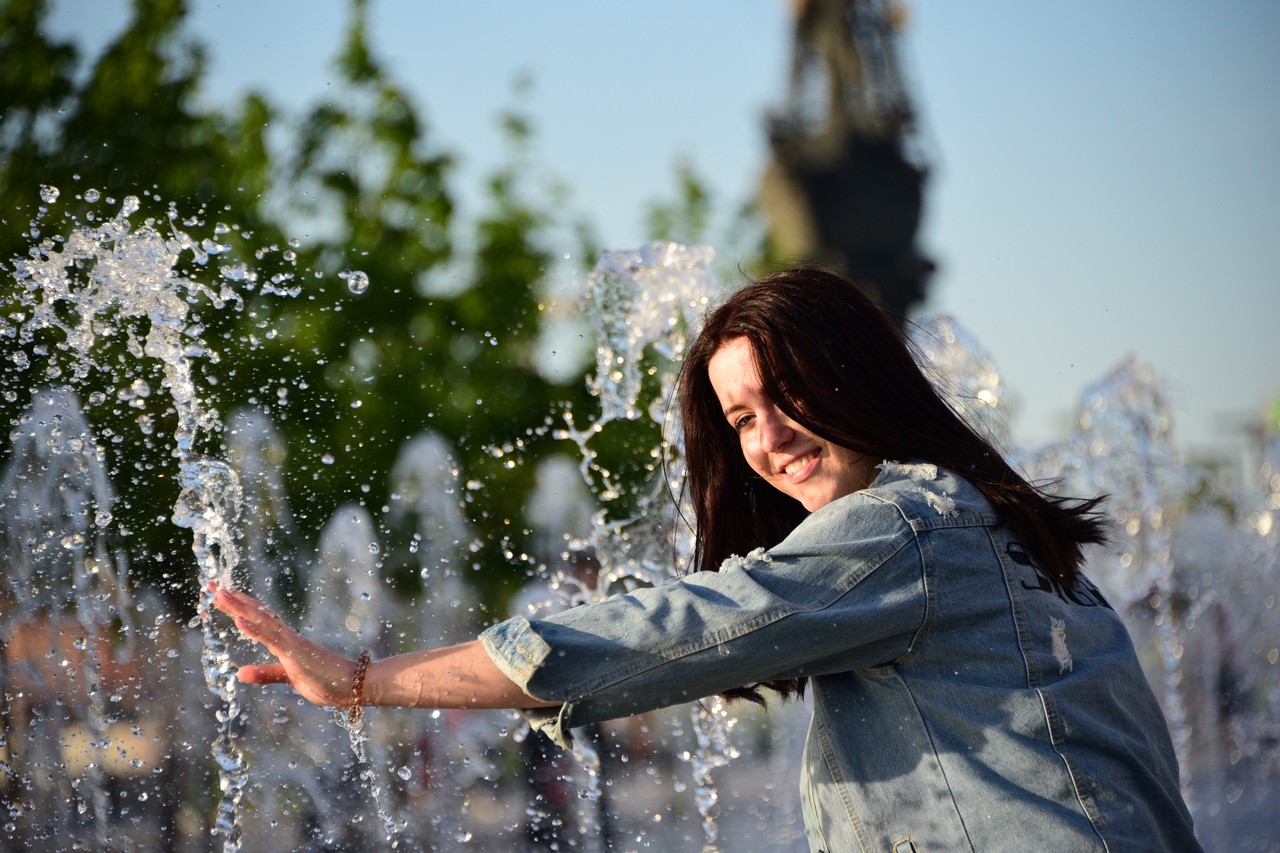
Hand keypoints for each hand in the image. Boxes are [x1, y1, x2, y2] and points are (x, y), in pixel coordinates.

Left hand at [210, 583, 359, 709]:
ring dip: (240, 607)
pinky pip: (272, 639)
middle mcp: (287, 637)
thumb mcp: (288, 678)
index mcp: (285, 641)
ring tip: (221, 594)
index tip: (221, 595)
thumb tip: (240, 673)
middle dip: (235, 600)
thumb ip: (265, 674)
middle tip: (213, 587)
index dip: (240, 607)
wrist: (353, 685)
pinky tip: (239, 619)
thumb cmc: (326, 681)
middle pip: (257, 613)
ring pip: (262, 620)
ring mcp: (292, 643)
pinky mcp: (296, 654)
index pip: (259, 619)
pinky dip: (255, 629)